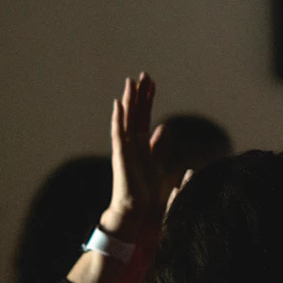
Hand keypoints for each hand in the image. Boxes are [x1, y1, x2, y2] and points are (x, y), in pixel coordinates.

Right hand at [101, 72, 163, 238]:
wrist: (135, 209)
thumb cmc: (144, 189)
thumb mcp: (156, 162)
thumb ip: (157, 145)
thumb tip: (164, 128)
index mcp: (141, 143)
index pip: (144, 115)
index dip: (148, 99)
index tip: (152, 82)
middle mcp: (131, 142)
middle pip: (136, 113)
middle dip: (140, 94)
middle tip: (143, 74)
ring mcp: (124, 148)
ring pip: (126, 119)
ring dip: (128, 100)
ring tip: (130, 82)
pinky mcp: (120, 156)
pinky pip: (118, 134)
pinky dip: (118, 119)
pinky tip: (118, 105)